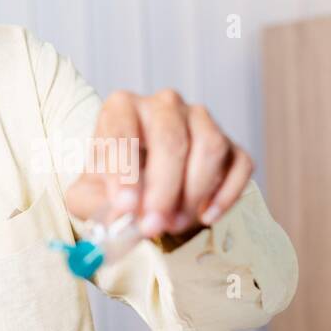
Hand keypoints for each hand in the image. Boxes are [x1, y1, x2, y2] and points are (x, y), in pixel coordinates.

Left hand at [66, 89, 253, 235]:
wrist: (145, 183)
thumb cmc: (115, 183)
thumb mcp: (90, 195)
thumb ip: (97, 207)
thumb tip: (121, 221)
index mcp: (122, 107)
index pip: (122, 131)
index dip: (125, 171)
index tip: (126, 207)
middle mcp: (164, 104)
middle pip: (172, 140)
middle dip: (163, 190)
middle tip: (154, 226)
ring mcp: (201, 119)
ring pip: (210, 148)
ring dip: (193, 193)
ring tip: (175, 223)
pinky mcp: (230, 143)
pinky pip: (240, 164)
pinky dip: (226, 195)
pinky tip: (206, 216)